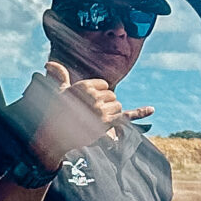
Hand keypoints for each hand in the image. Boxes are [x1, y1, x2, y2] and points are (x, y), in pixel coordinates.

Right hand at [28, 60, 152, 169]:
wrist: (53, 138)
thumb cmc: (55, 114)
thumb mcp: (57, 92)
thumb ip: (59, 76)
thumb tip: (48, 63)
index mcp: (84, 86)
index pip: (104, 85)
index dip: (97, 94)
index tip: (86, 103)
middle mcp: (93, 97)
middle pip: (112, 96)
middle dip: (104, 104)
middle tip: (88, 115)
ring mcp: (101, 110)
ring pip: (118, 106)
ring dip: (110, 113)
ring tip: (94, 120)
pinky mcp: (106, 123)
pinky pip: (127, 116)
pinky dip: (140, 112)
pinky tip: (152, 109)